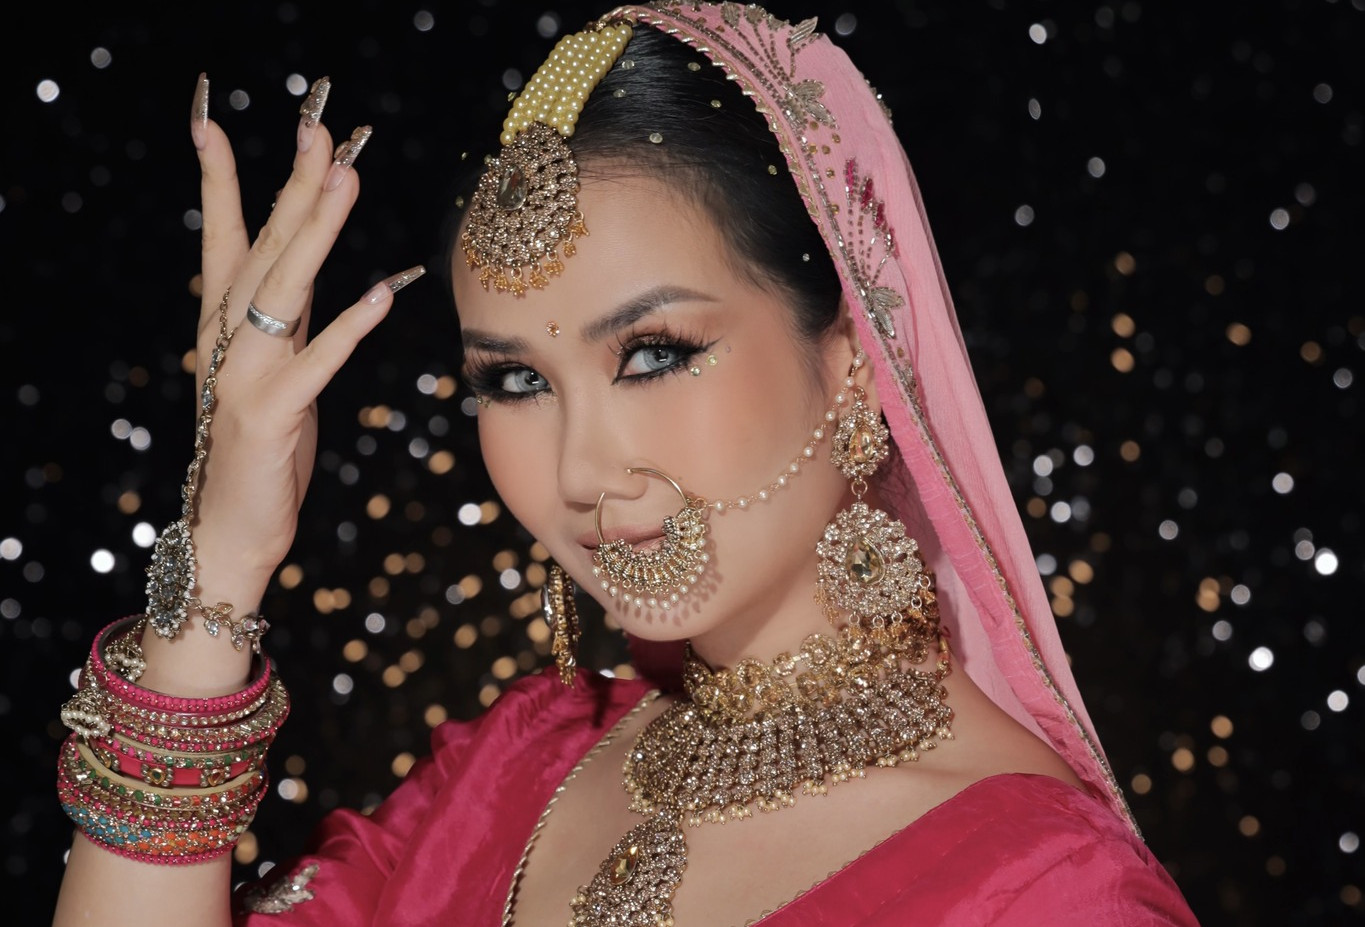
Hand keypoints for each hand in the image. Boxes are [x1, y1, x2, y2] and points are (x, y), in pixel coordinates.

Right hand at [182, 74, 421, 631]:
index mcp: (228, 325)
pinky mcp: (270, 413)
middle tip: (316, 130)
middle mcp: (229, 339)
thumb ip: (297, 322)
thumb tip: (325, 269)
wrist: (234, 525)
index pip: (226, 238)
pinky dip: (347, 327)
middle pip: (267, 248)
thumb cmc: (263, 447)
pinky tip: (380, 293)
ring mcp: (245, 374)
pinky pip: (315, 362)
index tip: (213, 122)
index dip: (224, 180)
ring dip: (317, 233)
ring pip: (285, 289)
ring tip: (344, 181)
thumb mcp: (282, 371)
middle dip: (293, 185)